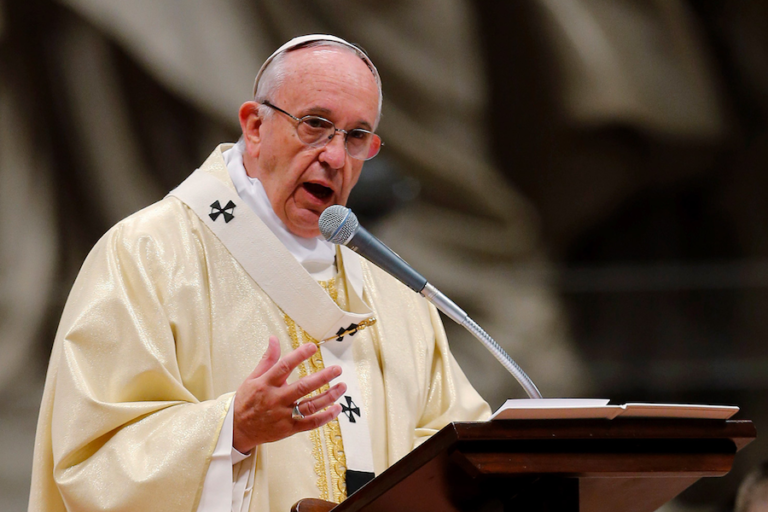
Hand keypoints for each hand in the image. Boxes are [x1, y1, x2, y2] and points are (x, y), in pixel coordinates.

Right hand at [233, 336, 345, 453]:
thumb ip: (268, 359)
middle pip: (302, 387)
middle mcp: (275, 399)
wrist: (237, 429)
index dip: (299, 356)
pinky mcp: (288, 429)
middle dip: (322, 377)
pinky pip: (310, 423)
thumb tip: (274, 338)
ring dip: (329, 396)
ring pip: (310, 405)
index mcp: (265, 384)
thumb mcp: (252, 377)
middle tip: (337, 369)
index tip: (313, 347)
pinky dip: (325, 417)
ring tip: (342, 386)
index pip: (284, 367)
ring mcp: (283, 416)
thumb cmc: (246, 401)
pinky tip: (337, 408)